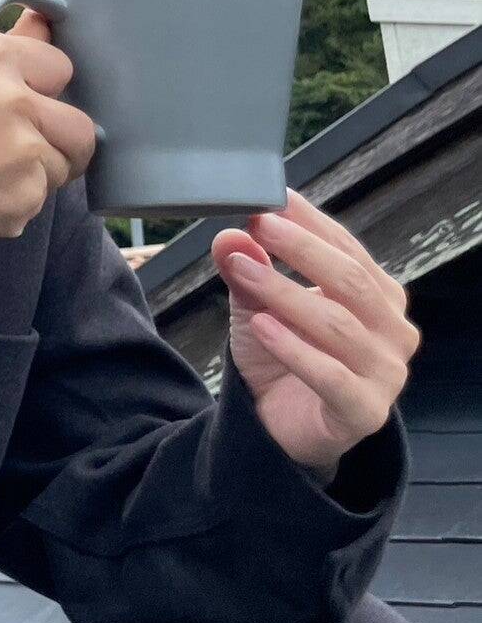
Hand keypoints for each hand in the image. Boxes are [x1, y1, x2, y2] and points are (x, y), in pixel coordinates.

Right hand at [0, 6, 96, 257]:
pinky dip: (14, 205)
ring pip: (61, 166)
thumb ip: (6, 52)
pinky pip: (39, 201)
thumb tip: (45, 18)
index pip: (61, 67)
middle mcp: (10, 96)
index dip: (42, 92)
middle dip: (56, 144)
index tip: (16, 106)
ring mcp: (21, 148)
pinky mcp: (24, 194)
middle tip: (13, 153)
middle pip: (80, 126)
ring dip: (33, 177)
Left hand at [212, 190, 417, 480]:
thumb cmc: (283, 355)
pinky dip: (295, 349)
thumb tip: (230, 234)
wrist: (282, 425)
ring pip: (337, 324)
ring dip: (286, 293)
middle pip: (349, 280)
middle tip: (258, 225)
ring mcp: (385, 372)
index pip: (347, 248)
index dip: (310, 222)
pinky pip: (331, 376)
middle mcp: (392, 331)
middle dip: (301, 248)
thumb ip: (247, 270)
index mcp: (377, 297)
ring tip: (243, 270)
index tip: (271, 197)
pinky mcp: (365, 410)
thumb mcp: (256, 306)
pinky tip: (262, 326)